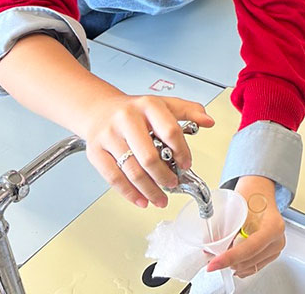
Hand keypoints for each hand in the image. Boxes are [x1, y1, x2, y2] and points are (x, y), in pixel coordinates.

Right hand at [78, 95, 214, 208]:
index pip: (170, 131)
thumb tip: (208, 121)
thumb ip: (189, 111)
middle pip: (149, 156)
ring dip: (149, 189)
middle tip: (172, 184)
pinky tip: (141, 199)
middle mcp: (127, 119)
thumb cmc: (136, 110)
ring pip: (131, 170)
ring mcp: (109, 135)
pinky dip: (129, 193)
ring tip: (160, 198)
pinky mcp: (95, 151)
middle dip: (164, 176)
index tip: (186, 164)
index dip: (181, 151)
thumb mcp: (164, 104)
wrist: (100, 110)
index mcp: (148, 105)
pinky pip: (113, 177)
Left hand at [206, 176, 283, 276]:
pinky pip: (252, 268)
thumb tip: (210, 251)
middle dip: (229, 261)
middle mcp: (278, 240)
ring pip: (249, 267)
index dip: (230, 257)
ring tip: (222, 253)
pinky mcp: (271, 256)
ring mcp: (276, 249)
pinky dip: (240, 266)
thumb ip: (226, 232)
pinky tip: (233, 259)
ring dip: (233, 264)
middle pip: (249, 260)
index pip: (250, 248)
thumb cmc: (251, 197)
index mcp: (274, 226)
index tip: (213, 263)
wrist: (260, 194)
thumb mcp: (238, 209)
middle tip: (213, 256)